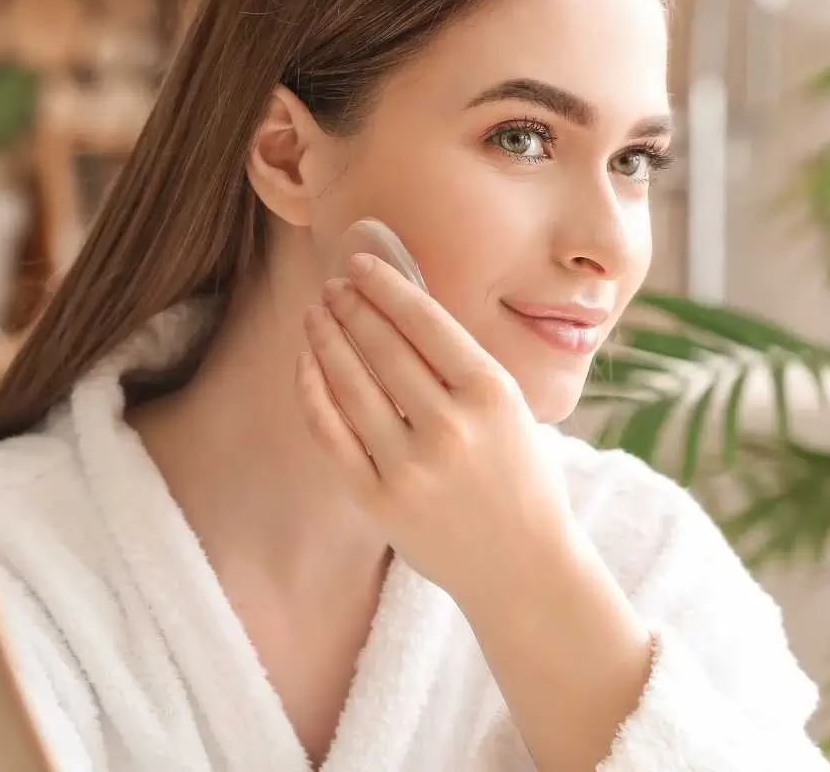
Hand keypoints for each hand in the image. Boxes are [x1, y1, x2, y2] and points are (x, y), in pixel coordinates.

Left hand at [295, 253, 574, 604]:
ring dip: (326, 339)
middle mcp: (450, 426)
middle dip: (351, 306)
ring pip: (350, 385)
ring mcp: (409, 467)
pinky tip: (307, 362)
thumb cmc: (521, 474)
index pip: (425, 322)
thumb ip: (462, 364)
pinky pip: (331, 434)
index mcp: (491, 393)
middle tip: (332, 284)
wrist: (522, 564)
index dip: (385, 287)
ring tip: (316, 313)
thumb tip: (402, 307)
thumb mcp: (511, 406)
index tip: (360, 264)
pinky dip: (313, 392)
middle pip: (383, 347)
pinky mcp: (378, 500)